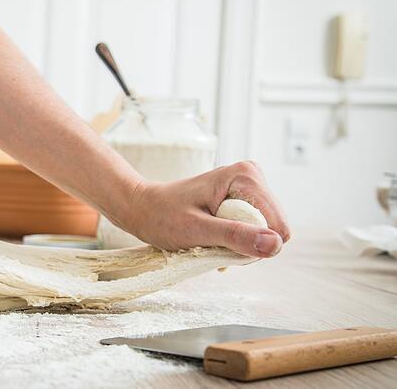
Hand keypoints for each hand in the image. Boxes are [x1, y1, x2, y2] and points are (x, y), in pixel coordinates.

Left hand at [119, 161, 290, 257]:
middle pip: (274, 230)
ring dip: (238, 244)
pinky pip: (254, 232)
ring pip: (265, 234)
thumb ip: (235, 236)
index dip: (250, 243)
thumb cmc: (162, 216)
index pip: (277, 227)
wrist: (144, 208)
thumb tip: (276, 244)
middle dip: (245, 243)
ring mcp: (250, 189)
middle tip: (210, 238)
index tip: (217, 237)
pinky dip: (234, 241)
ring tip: (209, 236)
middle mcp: (252, 177)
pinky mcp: (244, 200)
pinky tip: (212, 235)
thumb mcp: (196, 230)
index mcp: (245, 176)